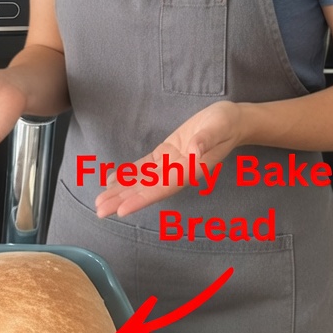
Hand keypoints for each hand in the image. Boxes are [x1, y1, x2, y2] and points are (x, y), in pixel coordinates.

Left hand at [93, 100, 245, 217]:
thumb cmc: (226, 124)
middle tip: (99, 211)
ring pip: (141, 181)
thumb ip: (205, 141)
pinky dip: (127, 175)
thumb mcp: (218, 127)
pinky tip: (111, 181)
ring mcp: (169, 165)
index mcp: (189, 170)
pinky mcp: (165, 155)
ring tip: (100, 201)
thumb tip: (193, 152)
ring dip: (121, 191)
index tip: (123, 210)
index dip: (141, 199)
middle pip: (147, 189)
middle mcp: (177, 172)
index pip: (162, 188)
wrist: (232, 121)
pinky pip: (144, 168)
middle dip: (123, 200)